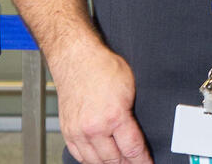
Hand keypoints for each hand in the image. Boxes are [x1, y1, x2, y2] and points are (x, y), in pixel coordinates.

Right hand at [51, 45, 152, 163]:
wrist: (76, 59)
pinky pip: (79, 155)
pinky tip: (100, 159)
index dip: (143, 161)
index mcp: (114, 117)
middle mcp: (93, 128)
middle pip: (114, 160)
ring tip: (121, 163)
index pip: (132, 150)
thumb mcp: (131, 88)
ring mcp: (78, 131)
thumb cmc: (103, 68)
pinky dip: (91, 161)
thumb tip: (144, 131)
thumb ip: (135, 113)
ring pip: (96, 161)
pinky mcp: (68, 131)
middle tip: (136, 163)